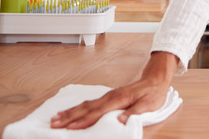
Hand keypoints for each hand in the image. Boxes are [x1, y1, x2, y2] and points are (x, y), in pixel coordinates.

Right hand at [50, 51, 177, 129]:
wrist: (155, 80)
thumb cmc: (152, 94)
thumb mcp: (147, 105)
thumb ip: (133, 113)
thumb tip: (120, 120)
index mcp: (117, 100)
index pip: (96, 113)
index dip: (83, 121)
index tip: (70, 127)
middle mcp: (109, 97)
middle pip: (85, 109)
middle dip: (69, 117)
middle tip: (54, 124)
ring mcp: (107, 96)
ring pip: (84, 105)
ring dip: (69, 112)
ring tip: (56, 118)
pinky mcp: (107, 97)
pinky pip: (88, 103)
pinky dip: (77, 108)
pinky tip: (70, 111)